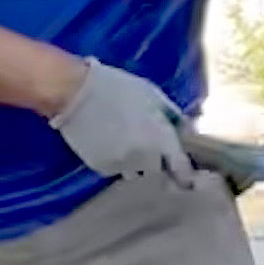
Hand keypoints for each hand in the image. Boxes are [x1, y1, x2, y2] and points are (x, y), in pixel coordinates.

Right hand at [51, 59, 198, 185]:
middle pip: (159, 172)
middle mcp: (144, 159)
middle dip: (159, 163)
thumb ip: (172, 116)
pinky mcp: (101, 168)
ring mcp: (121, 166)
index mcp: (160, 139)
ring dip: (138, 164)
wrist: (74, 93)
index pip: (182, 170)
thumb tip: (188, 131)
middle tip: (152, 147)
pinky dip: (118, 161)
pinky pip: (117, 170)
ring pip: (137, 173)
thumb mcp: (152, 94)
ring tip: (128, 143)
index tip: (188, 176)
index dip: (187, 174)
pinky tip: (111, 143)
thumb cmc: (116, 88)